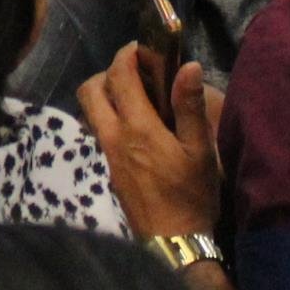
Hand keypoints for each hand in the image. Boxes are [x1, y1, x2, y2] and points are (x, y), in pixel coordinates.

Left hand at [77, 42, 224, 239]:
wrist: (173, 241)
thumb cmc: (191, 195)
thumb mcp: (200, 151)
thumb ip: (190, 106)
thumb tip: (187, 65)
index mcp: (137, 128)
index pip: (120, 76)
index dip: (128, 55)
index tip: (142, 48)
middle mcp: (113, 136)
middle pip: (90, 90)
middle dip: (107, 72)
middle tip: (134, 72)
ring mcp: (106, 154)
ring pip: (90, 111)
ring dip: (105, 94)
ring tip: (136, 97)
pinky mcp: (108, 168)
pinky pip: (98, 130)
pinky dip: (109, 116)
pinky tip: (135, 125)